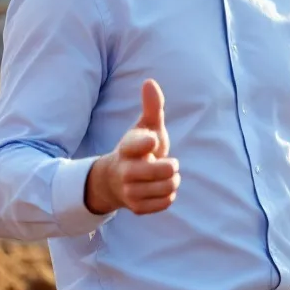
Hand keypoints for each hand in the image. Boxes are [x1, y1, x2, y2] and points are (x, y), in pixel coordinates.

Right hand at [84, 79, 180, 214]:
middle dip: (171, 165)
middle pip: (162, 171)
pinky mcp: (137, 208)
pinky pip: (166, 202)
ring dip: (173, 180)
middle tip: (167, 163)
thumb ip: (152, 106)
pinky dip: (168, 195)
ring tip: (165, 176)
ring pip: (167, 187)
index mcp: (127, 147)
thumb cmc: (139, 149)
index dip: (147, 143)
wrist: (116, 181)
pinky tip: (160, 189)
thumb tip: (149, 81)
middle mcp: (125, 170)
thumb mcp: (145, 127)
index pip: (137, 144)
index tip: (153, 141)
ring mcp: (130, 191)